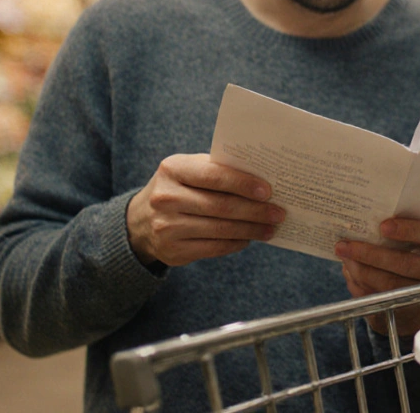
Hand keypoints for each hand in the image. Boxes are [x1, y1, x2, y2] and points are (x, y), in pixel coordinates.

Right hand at [126, 153, 284, 266]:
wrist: (140, 220)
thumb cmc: (179, 188)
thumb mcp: (189, 170)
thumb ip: (219, 170)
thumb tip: (264, 180)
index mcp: (173, 169)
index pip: (214, 176)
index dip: (243, 184)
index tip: (268, 191)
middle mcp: (166, 197)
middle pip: (221, 206)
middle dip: (255, 211)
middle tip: (278, 213)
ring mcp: (166, 226)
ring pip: (220, 229)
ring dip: (251, 230)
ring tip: (270, 229)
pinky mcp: (172, 250)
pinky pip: (213, 248)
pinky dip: (236, 243)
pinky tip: (249, 238)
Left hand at [335, 218, 419, 335]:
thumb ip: (410, 231)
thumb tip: (370, 223)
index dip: (409, 230)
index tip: (383, 226)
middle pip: (407, 264)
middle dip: (372, 254)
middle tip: (346, 245)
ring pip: (391, 285)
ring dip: (362, 270)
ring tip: (345, 257)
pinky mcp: (410, 313)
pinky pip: (382, 299)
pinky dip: (361, 286)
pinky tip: (350, 273)